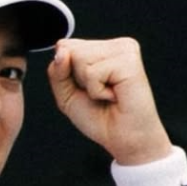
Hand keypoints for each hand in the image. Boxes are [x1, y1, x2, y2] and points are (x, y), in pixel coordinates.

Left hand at [46, 38, 171, 164]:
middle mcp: (115, 45)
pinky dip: (97, 91)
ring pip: (79, 58)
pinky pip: (92, 72)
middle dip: (77, 79)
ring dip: (88, 85)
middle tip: (100, 93)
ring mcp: (124, 50)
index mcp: (102, 48)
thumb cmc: (99, 117)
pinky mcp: (129, 61)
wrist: (123, 139)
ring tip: (108, 94)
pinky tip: (114, 95)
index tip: (88, 88)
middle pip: (70, 50)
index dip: (67, 75)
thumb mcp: (66, 94)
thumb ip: (57, 71)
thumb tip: (61, 49)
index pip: (64, 46)